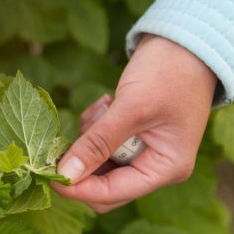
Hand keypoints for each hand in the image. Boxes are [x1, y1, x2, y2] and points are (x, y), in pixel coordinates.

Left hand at [53, 35, 217, 211]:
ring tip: (103, 108)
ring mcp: (144, 151)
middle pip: (103, 185)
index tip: (47, 173)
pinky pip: (101, 143)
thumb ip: (98, 143)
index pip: (112, 194)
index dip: (77, 188)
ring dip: (89, 139)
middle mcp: (155, 166)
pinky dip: (95, 127)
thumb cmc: (169, 71)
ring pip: (98, 163)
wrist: (187, 39)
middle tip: (68, 136)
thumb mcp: (131, 107)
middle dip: (82, 162)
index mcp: (165, 168)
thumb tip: (66, 174)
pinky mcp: (132, 135)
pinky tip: (106, 103)